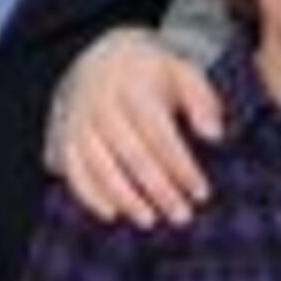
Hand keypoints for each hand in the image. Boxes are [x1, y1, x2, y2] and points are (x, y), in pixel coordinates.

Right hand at [50, 28, 225, 225]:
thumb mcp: (182, 73)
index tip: (201, 193)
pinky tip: (113, 214)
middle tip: (182, 216)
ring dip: (126, 198)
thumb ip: (202, 101)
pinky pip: (74, 171)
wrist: (102, 59)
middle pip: (132, 155)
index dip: (181, 166)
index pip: (160, 134)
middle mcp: (101, 103)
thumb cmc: (152, 75)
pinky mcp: (65, 138)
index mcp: (134, 86)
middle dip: (159, 190)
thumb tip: (215, 134)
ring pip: (101, 166)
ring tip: (150, 221)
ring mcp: (79, 122)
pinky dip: (90, 195)